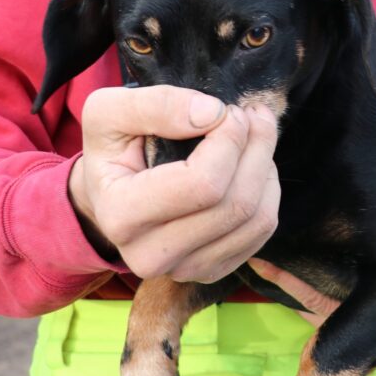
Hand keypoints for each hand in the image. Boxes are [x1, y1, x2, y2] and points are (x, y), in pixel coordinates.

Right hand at [69, 85, 279, 283]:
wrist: (108, 193)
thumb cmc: (112, 149)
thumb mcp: (110, 111)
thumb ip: (156, 104)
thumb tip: (211, 114)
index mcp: (121, 216)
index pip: (204, 183)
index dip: (229, 138)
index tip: (227, 110)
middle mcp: (151, 256)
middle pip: (236, 203)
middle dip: (256, 147)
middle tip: (251, 115)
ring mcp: (184, 269)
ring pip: (257, 219)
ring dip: (266, 167)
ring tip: (252, 137)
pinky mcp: (212, 271)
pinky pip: (262, 231)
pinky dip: (267, 192)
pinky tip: (250, 167)